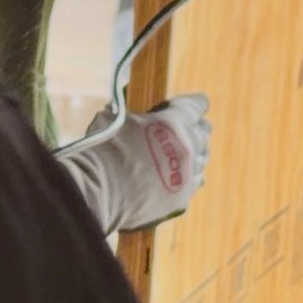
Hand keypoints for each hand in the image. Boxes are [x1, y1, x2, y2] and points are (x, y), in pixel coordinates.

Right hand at [60, 93, 210, 234]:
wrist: (99, 189)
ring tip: (184, 152)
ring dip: (194, 153)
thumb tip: (121, 108)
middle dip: (196, 127)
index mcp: (174, 121)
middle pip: (203, 133)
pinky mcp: (180, 200)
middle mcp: (188, 147)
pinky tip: (179, 176)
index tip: (198, 102)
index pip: (196, 106)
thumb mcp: (114, 117)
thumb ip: (128, 112)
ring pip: (202, 159)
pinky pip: (193, 184)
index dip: (196, 103)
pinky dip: (187, 177)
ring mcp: (187, 175)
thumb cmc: (104, 147)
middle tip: (187, 127)